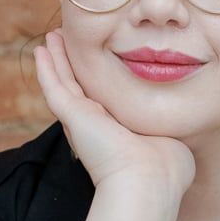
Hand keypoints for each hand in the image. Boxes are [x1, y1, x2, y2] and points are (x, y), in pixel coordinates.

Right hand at [34, 30, 195, 194]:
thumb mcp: (173, 143)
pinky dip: (46, 69)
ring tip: (51, 39)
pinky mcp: (73, 116)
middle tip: (65, 42)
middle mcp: (97, 126)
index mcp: (119, 132)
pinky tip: (41, 51)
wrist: (148, 181)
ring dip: (56, 60)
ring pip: (63, 83)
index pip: (105, 102)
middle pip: (79, 88)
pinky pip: (54, 87)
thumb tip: (178, 137)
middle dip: (72, 65)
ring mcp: (82, 121)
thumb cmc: (167, 171)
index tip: (100, 61)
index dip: (98, 82)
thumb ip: (171, 134)